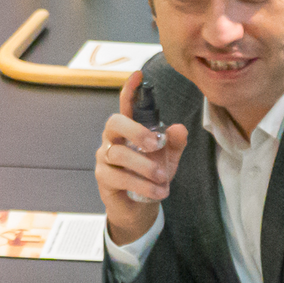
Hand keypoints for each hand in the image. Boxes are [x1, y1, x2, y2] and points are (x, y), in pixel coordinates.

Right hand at [96, 71, 189, 245]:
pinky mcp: (104, 179)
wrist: (139, 207)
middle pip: (114, 123)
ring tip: (164, 177)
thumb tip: (179, 128)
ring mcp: (105, 158)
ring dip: (145, 166)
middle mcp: (112, 139)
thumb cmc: (151, 175)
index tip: (138, 74)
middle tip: (156, 144)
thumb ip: (174, 142)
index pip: (126, 104)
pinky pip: (120, 177)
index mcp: (128, 129)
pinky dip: (143, 185)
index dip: (130, 89)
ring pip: (119, 154)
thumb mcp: (168, 158)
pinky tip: (159, 191)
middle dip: (135, 130)